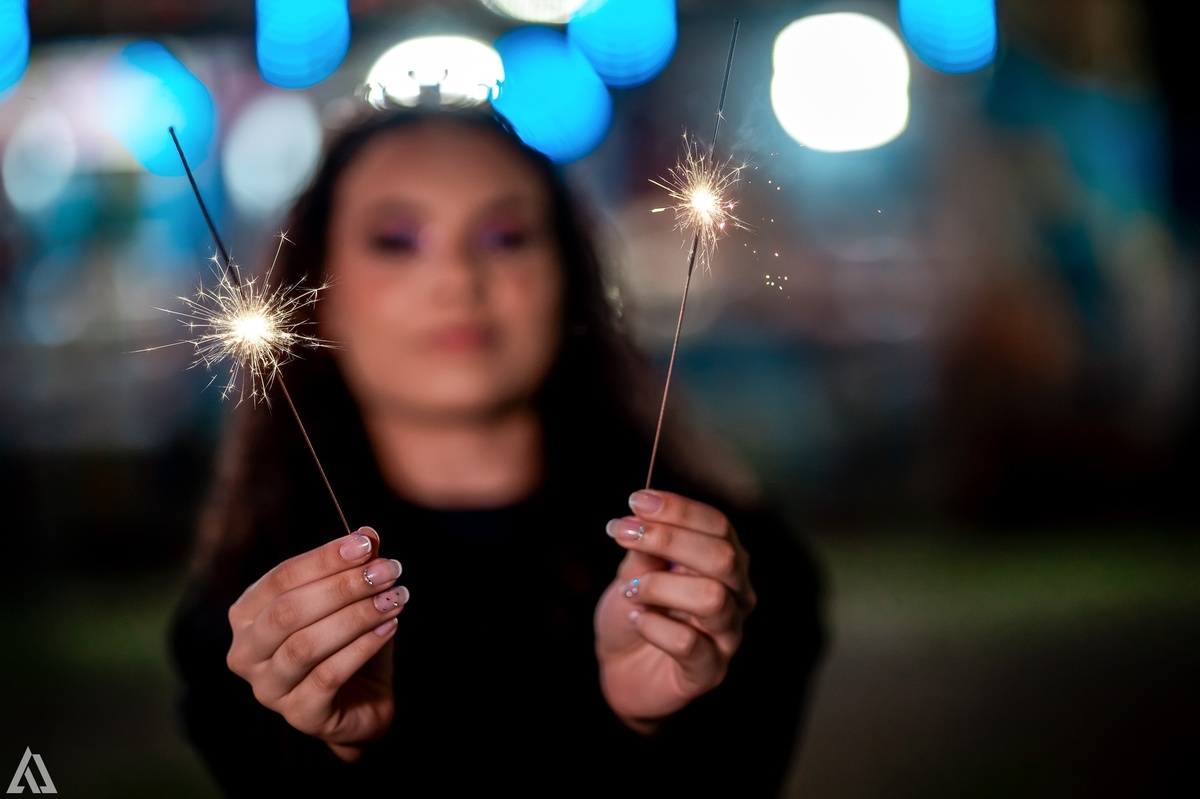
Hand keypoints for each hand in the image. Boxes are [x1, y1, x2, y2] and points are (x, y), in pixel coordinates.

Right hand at [225, 526, 409, 760]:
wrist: (363, 701)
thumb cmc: (347, 642)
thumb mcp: (351, 599)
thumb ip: (354, 566)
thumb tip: (367, 534)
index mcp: (248, 615)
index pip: (280, 578)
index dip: (324, 558)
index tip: (366, 543)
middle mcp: (245, 652)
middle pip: (289, 611)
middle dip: (343, 587)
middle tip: (388, 571)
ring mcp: (268, 688)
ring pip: (306, 645)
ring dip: (356, 616)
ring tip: (394, 599)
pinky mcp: (299, 715)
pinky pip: (328, 677)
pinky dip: (362, 648)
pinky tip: (390, 627)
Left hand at [594, 490, 756, 732]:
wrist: (621, 667)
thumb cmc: (635, 610)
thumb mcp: (633, 570)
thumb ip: (644, 547)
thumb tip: (641, 513)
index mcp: (724, 560)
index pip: (718, 525)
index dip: (679, 509)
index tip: (636, 501)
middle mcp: (737, 594)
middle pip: (722, 556)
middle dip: (668, 539)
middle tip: (622, 534)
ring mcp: (728, 634)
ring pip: (711, 598)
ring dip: (659, 586)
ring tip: (630, 589)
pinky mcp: (709, 671)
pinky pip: (688, 643)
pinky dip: (654, 626)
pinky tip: (638, 620)